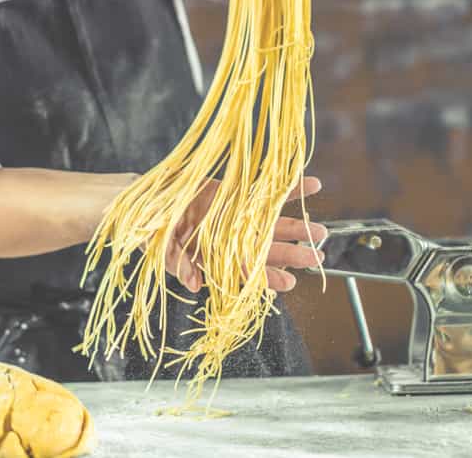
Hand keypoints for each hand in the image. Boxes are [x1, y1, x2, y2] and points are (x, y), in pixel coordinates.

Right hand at [165, 176, 328, 292]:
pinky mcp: (237, 195)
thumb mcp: (162, 249)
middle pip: (267, 250)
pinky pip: (267, 192)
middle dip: (294, 255)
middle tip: (318, 257)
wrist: (149, 202)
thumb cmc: (153, 232)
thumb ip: (179, 265)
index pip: (246, 273)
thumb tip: (194, 285)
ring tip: (322, 231)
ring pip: (273, 224)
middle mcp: (232, 241)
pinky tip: (311, 185)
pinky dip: (289, 189)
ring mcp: (237, 218)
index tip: (290, 282)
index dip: (267, 278)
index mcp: (216, 259)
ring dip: (298, 227)